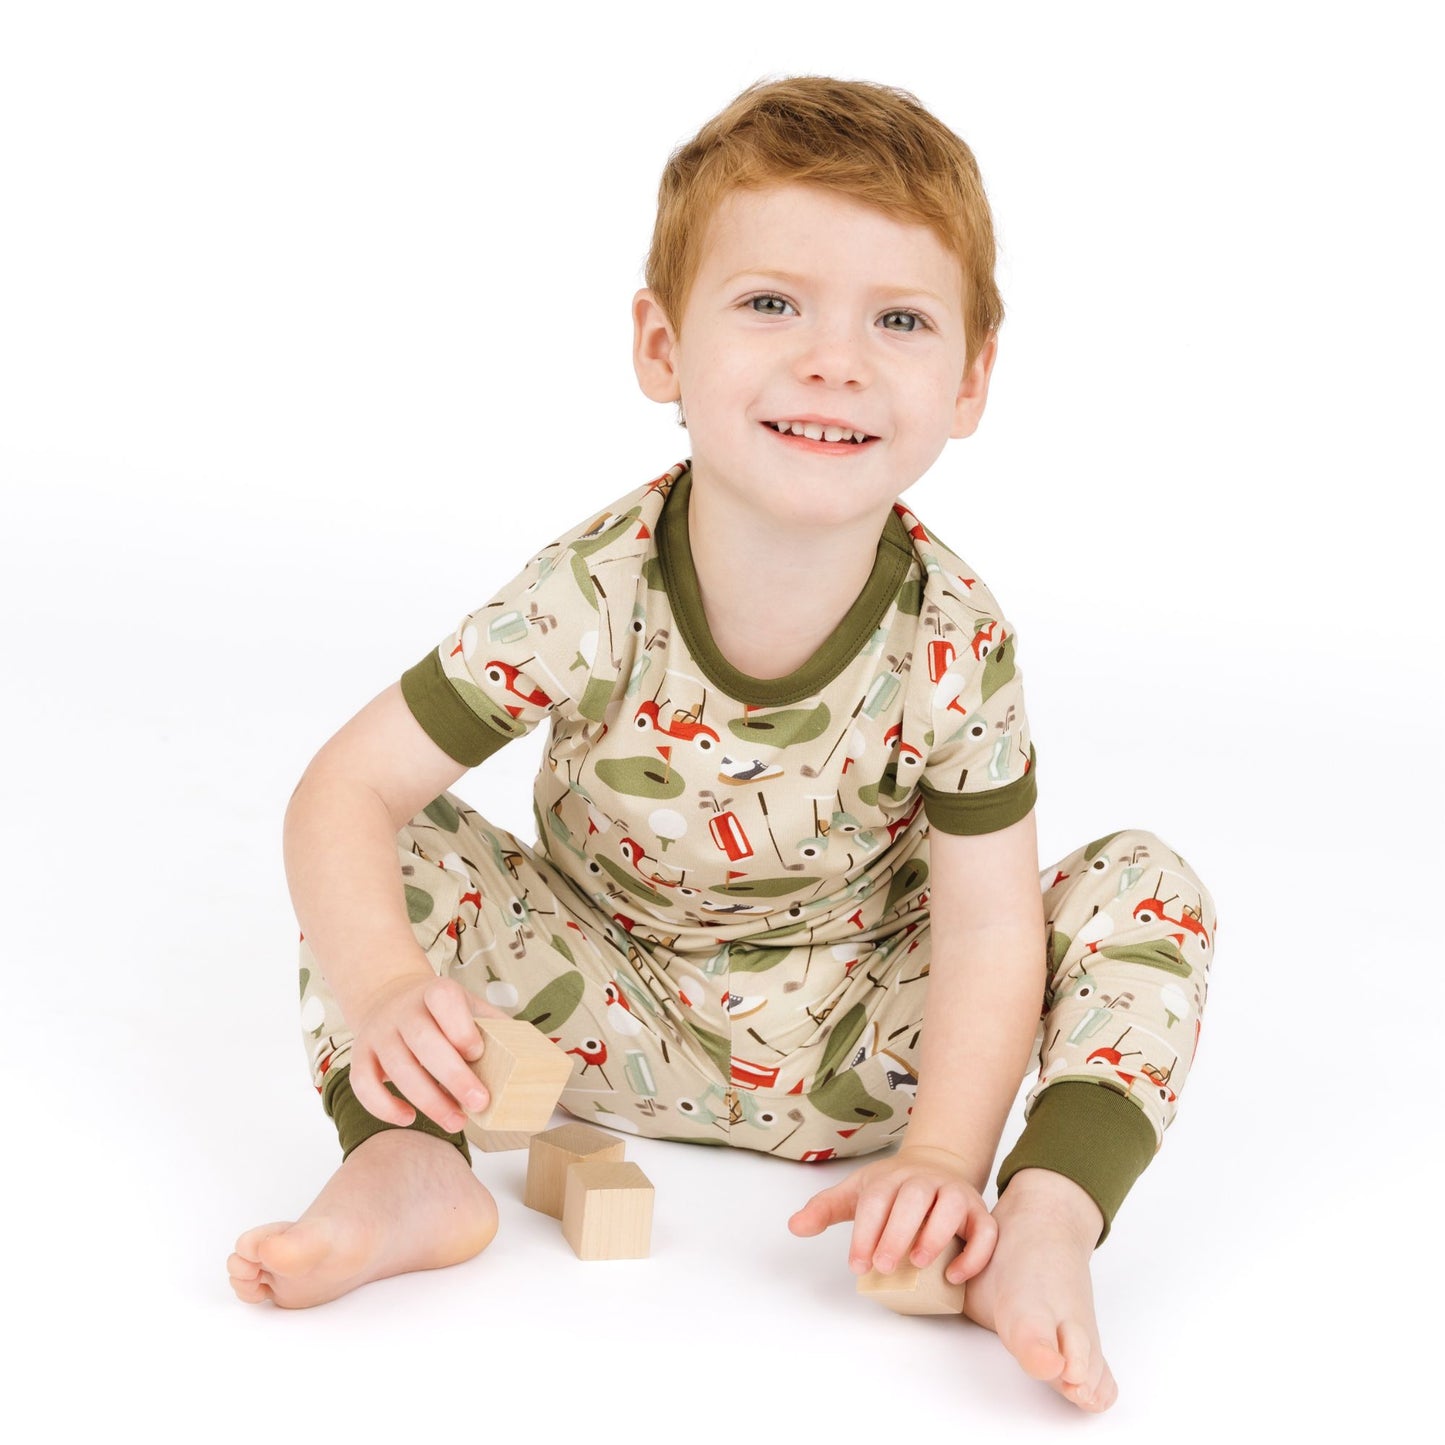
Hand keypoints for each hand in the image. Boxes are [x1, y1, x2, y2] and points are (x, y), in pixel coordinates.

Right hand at [347, 973, 510, 1131]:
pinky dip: (383, 1106)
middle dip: (453, 1076)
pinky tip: (409, 1118)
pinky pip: (363, 1084)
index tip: (477, 1052)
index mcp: (435, 992)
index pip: (443, 1000)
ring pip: (397, 1068)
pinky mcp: (361, 1056)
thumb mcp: (469, 1005)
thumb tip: (541, 1053)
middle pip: (424, 1042)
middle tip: (480, 1103)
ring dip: (428, 1100)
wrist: (389, 997)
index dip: (460, 1027)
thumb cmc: (441, 1011)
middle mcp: (404, 1010)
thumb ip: (496, 1025)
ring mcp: (379, 1033)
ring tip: (457, 1121)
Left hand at [787, 1145, 997, 1284]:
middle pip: (913, 1198)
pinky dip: (976, 1252)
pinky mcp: (979, 1212)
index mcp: (891, 1177)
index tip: (857, 1265)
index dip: (865, 1232)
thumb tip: (794, 1226)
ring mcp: (954, 1194)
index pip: (876, 1199)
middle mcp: (924, 1182)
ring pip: (952, 1206)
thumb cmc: (893, 1189)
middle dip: (897, 1232)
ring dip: (936, 1234)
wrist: (937, 1166)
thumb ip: (826, 1209)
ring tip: (918, 1263)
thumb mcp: (857, 1192)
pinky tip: (955, 1275)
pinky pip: (986, 1230)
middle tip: (882, 1266)